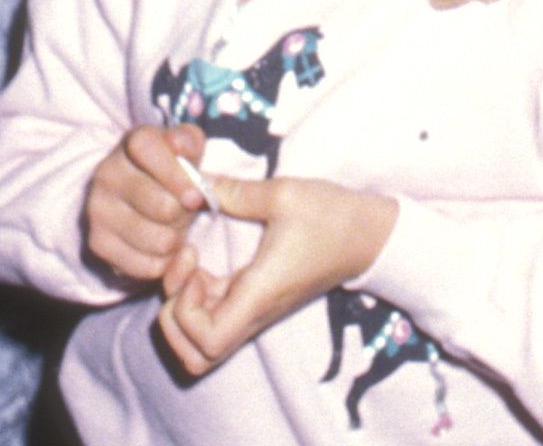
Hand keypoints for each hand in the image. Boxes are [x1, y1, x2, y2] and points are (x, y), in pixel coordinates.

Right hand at [86, 123, 207, 285]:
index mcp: (132, 143)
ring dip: (177, 238)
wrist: (133, 194)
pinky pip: (147, 266)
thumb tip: (180, 145)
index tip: (197, 195)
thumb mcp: (185, 147)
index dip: (178, 176)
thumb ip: (189, 141)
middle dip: (185, 213)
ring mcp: (98, 210)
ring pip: (160, 241)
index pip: (150, 153)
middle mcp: (107, 174)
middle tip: (187, 211)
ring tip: (174, 226)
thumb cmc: (168, 169)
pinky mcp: (98, 243)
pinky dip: (163, 261)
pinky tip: (161, 245)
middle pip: (163, 207)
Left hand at [157, 171, 397, 377]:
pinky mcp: (256, 304)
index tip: (193, 262)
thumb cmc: (330, 216)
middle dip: (175, 319)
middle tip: (185, 268)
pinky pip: (214, 323)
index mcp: (259, 296)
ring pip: (202, 346)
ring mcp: (254, 313)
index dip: (184, 312)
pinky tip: (202, 266)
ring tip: (191, 269)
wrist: (367, 235)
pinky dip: (196, 303)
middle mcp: (254, 315)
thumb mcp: (285, 193)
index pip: (206, 342)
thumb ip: (234, 191)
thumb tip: (193, 183)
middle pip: (196, 357)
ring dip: (184, 314)